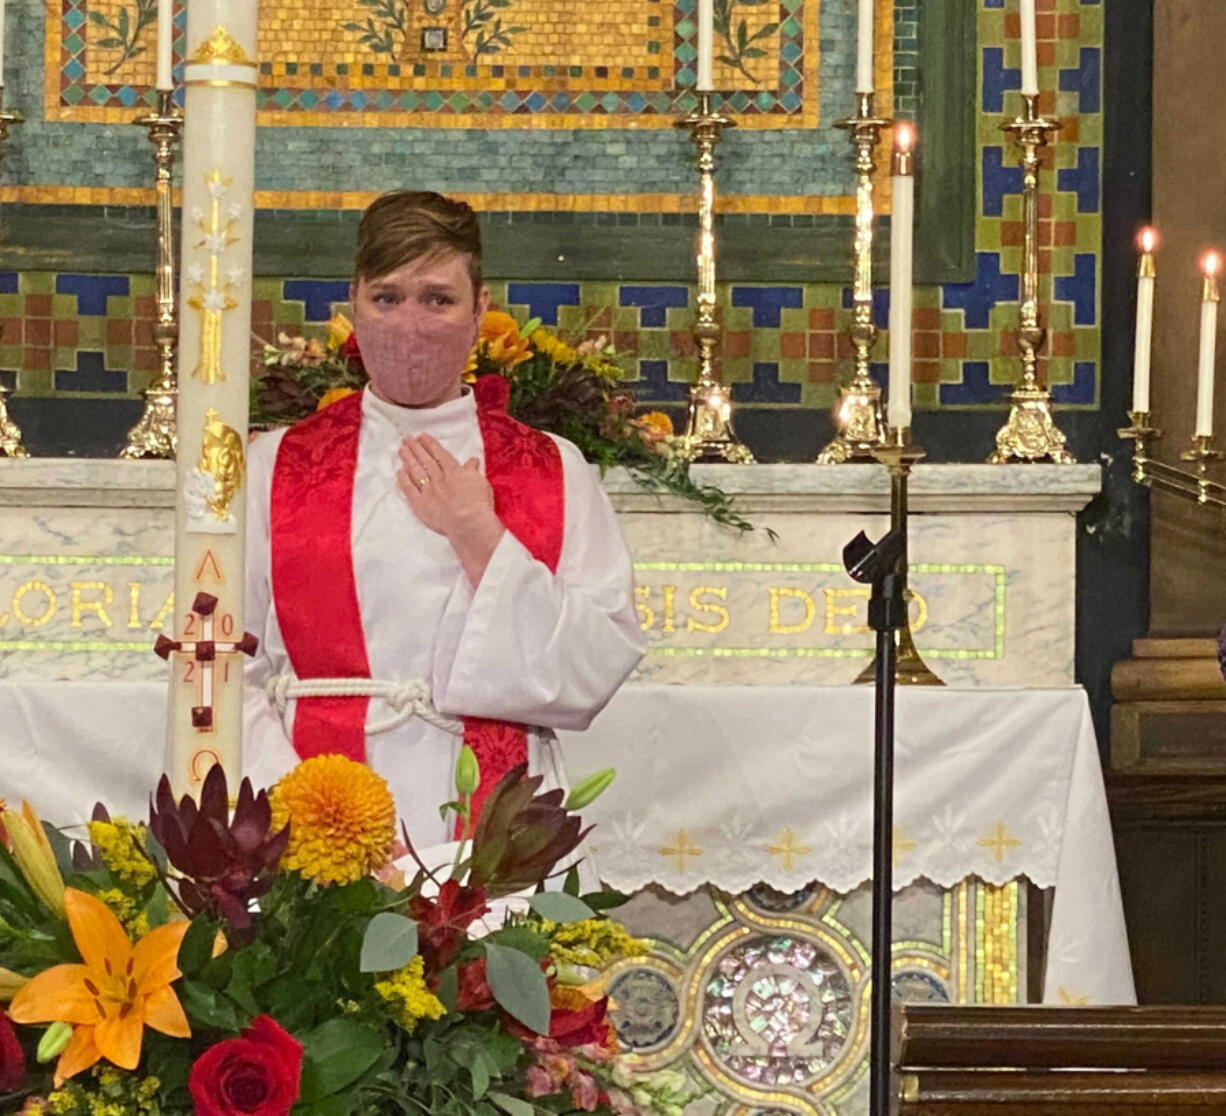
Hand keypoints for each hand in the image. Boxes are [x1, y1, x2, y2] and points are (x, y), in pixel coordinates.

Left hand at [397, 434, 503, 583]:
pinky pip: (409, 489)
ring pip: (416, 471)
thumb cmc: (478, 505)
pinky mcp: (420, 504)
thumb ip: (473, 471)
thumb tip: (472, 461)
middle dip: (415, 448)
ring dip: (408, 459)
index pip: (439, 454)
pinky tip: (399, 472)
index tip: (422, 436)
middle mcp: (439, 478)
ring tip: (401, 450)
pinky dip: (403, 480)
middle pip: (425, 460)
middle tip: (407, 439)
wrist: (469, 523)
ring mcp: (428, 490)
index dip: (430, 444)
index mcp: (454, 472)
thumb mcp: (481, 483)